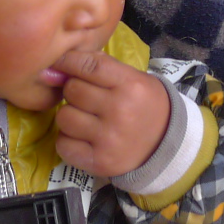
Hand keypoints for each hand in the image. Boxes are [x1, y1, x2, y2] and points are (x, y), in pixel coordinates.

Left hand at [40, 48, 171, 177]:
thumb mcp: (134, 77)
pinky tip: (82, 137)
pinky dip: (67, 140)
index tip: (60, 63)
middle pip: (72, 90)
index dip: (69, 61)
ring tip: (85, 118)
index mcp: (131, 85)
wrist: (165, 143)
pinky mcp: (99, 161)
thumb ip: (100, 66)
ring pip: (64, 117)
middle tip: (86, 98)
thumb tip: (58, 64)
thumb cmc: (145, 104)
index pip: (89, 66)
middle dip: (73, 91)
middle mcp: (119, 110)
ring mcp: (108, 138)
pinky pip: (63, 144)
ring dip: (69, 116)